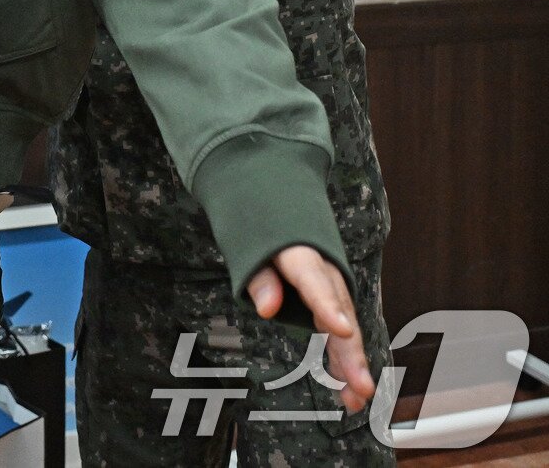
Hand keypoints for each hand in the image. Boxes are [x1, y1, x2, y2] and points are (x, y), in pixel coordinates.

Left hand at [247, 246, 375, 413]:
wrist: (279, 211)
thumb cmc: (263, 234)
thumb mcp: (251, 248)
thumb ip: (260, 278)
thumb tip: (267, 310)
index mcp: (303, 255)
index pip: (315, 281)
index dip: (329, 306)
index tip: (342, 330)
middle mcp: (326, 272)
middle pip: (340, 313)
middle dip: (350, 352)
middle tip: (361, 386)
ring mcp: (333, 288)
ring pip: (346, 326)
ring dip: (352, 364)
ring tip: (355, 400)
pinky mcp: (333, 302)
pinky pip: (340, 332)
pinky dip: (343, 360)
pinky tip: (347, 391)